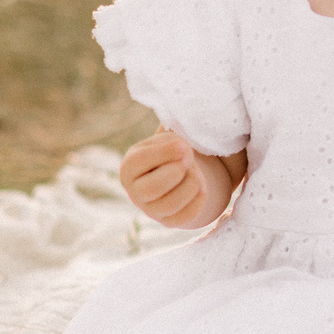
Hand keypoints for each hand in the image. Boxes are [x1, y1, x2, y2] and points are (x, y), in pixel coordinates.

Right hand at [119, 130, 233, 229]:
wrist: (185, 171)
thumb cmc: (176, 148)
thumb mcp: (170, 134)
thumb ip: (174, 125)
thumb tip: (185, 113)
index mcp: (130, 166)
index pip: (138, 162)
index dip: (163, 153)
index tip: (185, 145)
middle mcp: (135, 191)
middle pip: (151, 188)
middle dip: (176, 172)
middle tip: (190, 158)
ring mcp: (152, 209)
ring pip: (169, 204)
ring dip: (190, 185)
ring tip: (198, 171)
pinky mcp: (170, 221)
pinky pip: (184, 217)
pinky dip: (198, 200)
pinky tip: (203, 185)